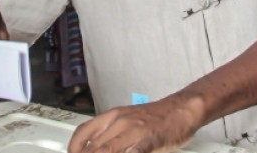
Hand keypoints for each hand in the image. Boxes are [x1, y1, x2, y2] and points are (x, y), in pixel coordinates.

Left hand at [67, 95, 204, 152]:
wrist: (182, 109)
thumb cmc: (157, 117)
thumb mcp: (129, 120)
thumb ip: (112, 134)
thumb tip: (97, 146)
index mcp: (113, 116)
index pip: (84, 132)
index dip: (74, 147)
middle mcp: (120, 121)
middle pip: (94, 147)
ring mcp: (133, 132)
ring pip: (108, 150)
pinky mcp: (147, 141)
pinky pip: (131, 152)